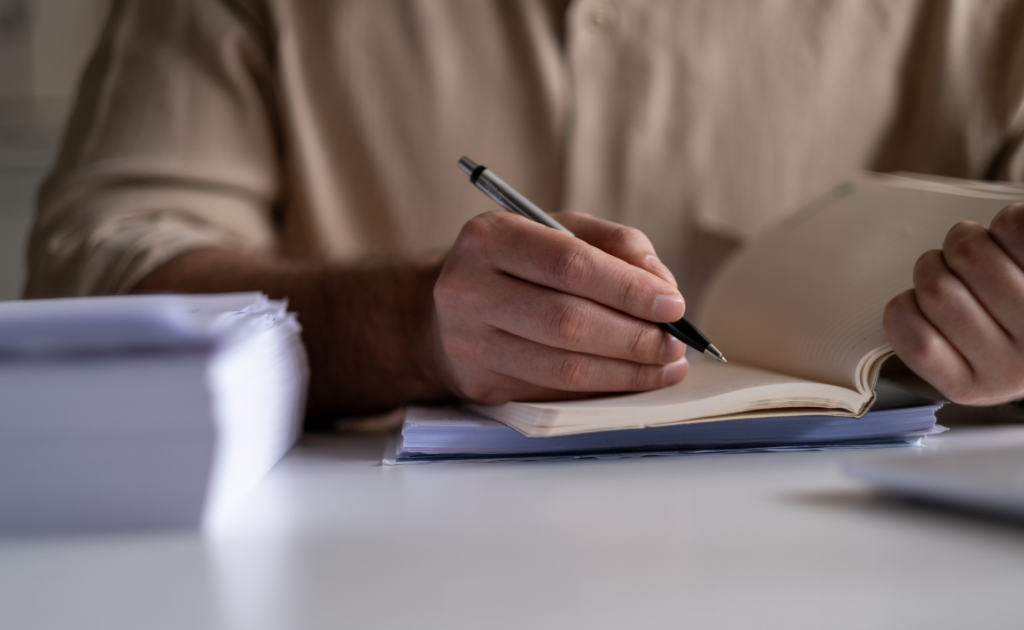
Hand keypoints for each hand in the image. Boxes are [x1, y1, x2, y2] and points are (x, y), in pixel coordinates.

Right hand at [432, 211, 688, 402]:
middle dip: (634, 337)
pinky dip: (602, 388)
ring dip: (626, 371)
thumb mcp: (558, 232)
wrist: (447, 311)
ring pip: (563, 367)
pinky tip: (631, 378)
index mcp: (490, 238)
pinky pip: (554, 392)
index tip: (673, 304)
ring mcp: (468, 342)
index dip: (628, 289)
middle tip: (675, 342)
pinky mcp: (478, 382)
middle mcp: (469, 289)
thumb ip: (615, 245)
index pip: (569, 264)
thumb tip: (662, 285)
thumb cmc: (516, 266)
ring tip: (665, 365)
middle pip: (567, 320)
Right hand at [884, 203, 1023, 404]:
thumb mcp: (963, 359)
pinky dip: (1004, 222)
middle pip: (936, 290)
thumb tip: (895, 315)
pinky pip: (1011, 226)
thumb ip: (926, 337)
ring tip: (986, 251)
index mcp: (974, 386)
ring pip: (969, 252)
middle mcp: (1013, 366)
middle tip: (955, 270)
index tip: (923, 301)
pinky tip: (1012, 244)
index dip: (906, 304)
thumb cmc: (1008, 332)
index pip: (913, 340)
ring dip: (967, 237)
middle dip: (935, 264)